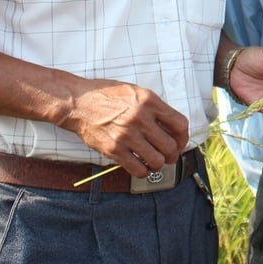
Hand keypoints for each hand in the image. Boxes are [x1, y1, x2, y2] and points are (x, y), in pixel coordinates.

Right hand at [58, 80, 188, 177]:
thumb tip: (172, 127)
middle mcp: (140, 118)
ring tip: (155, 160)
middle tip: (169, 155)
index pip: (180, 124)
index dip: (184, 137)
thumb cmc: (106, 95)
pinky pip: (137, 169)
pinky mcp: (114, 149)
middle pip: (170, 146)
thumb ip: (155, 108)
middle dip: (173, 154)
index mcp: (149, 101)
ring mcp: (127, 135)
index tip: (180, 142)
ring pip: (157, 161)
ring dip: (159, 164)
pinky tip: (141, 166)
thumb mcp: (136, 92)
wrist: (78, 103)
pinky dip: (143, 171)